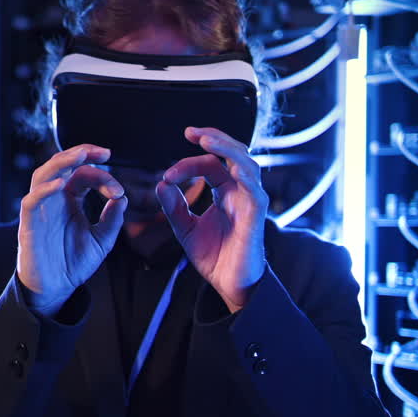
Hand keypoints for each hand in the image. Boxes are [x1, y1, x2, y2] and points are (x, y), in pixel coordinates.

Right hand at [17, 145, 127, 316]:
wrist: (56, 289)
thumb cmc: (74, 263)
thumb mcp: (102, 241)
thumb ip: (112, 220)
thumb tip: (123, 198)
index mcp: (70, 199)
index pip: (83, 175)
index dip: (102, 177)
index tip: (118, 192)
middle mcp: (53, 199)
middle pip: (61, 165)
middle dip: (80, 153)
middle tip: (103, 152)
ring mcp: (40, 210)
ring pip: (43, 175)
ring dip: (61, 163)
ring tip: (80, 156)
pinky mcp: (28, 225)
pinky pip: (31, 201)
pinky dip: (44, 190)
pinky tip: (61, 184)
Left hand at [155, 127, 268, 312]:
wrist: (230, 285)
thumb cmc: (215, 257)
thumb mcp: (185, 229)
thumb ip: (174, 207)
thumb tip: (161, 184)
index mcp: (224, 191)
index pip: (210, 164)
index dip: (187, 164)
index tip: (167, 175)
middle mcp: (239, 192)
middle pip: (232, 154)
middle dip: (214, 138)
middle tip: (192, 131)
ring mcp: (250, 202)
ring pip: (246, 164)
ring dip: (227, 149)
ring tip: (208, 140)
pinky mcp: (256, 217)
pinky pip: (255, 191)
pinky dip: (245, 176)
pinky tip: (231, 168)